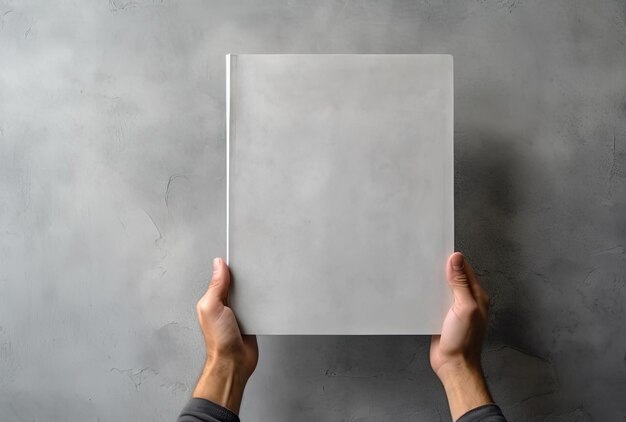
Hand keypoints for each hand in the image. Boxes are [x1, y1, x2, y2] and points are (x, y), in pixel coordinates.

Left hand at [192, 257, 257, 413]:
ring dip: (254, 290)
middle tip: (252, 268)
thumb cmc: (220, 341)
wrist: (235, 362)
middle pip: (237, 283)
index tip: (238, 256)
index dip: (230, 266)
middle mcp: (225, 304)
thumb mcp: (212, 307)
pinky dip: (262, 301)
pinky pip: (258, 304)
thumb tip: (218, 264)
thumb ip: (216, 286)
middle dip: (244, 277)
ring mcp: (238, 312)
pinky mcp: (251, 319)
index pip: (222, 276)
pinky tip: (265, 297)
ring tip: (260, 280)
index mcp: (212, 298)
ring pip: (249, 293)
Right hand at [430, 252, 492, 420]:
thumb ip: (460, 283)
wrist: (453, 365)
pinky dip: (428, 295)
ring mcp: (454, 309)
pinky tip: (419, 291)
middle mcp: (467, 301)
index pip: (465, 270)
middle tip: (426, 258)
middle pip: (454, 277)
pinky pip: (435, 300)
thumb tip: (456, 258)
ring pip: (443, 288)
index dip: (453, 259)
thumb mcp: (464, 307)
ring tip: (420, 271)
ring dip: (433, 282)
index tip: (439, 249)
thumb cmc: (464, 340)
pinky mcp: (442, 317)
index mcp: (477, 296)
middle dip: (442, 269)